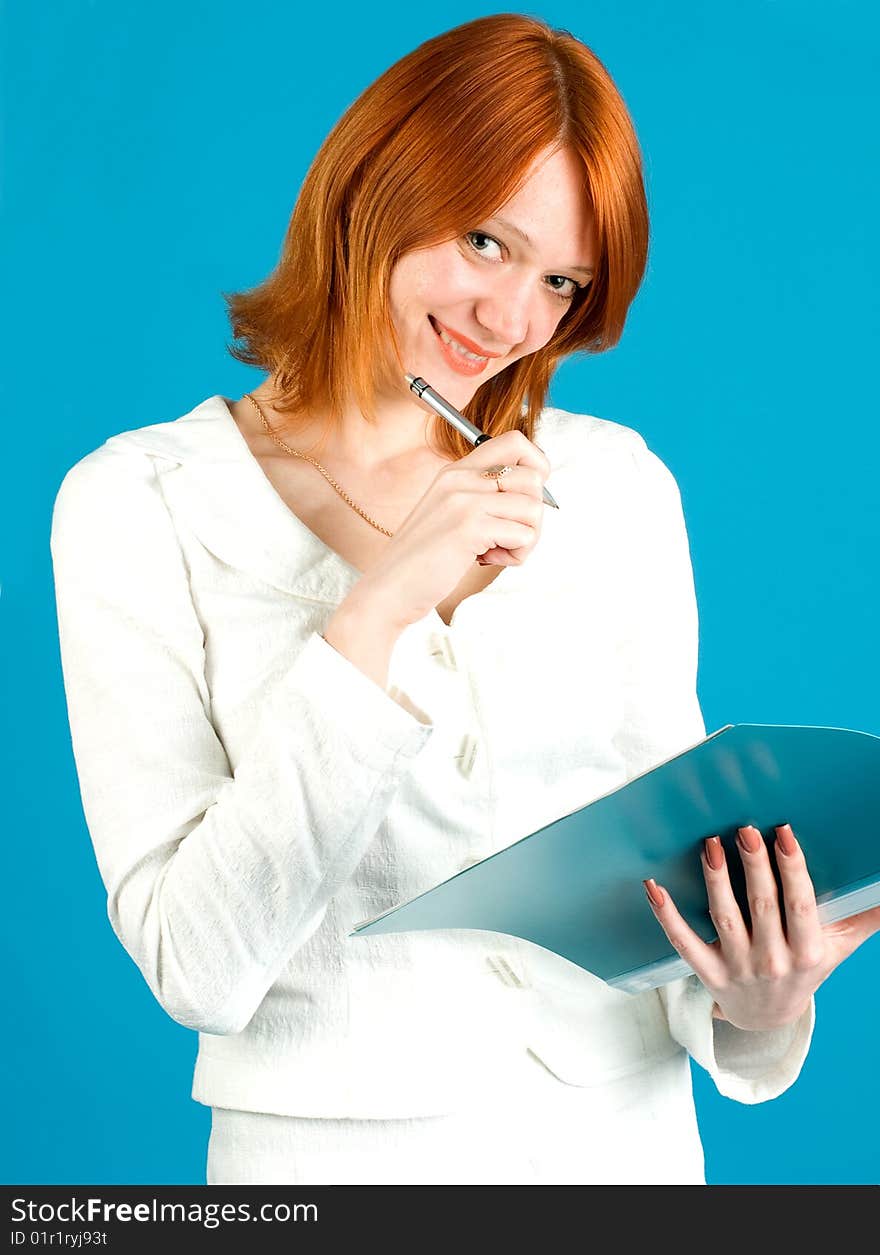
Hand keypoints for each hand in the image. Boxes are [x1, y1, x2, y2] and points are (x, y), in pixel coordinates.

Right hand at [352, 429, 550, 629]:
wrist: (389, 587)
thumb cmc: (423, 558)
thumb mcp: (450, 513)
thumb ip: (483, 496)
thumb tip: (536, 494)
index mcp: (456, 471)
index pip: (514, 442)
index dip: (536, 468)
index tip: (526, 498)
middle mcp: (460, 478)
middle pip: (533, 478)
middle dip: (533, 514)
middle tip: (509, 536)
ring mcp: (464, 500)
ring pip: (533, 508)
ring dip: (526, 539)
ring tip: (497, 551)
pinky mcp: (469, 526)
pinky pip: (523, 535)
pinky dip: (516, 555)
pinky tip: (487, 560)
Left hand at [644, 824, 879, 1030]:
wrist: (768, 1021)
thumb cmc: (806, 968)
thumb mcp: (839, 946)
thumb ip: (866, 916)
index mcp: (807, 953)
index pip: (800, 905)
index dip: (792, 868)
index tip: (784, 832)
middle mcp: (773, 962)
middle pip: (762, 906)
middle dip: (754, 865)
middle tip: (745, 829)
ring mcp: (737, 969)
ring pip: (724, 918)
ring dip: (715, 879)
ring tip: (709, 844)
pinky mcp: (707, 973)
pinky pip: (683, 941)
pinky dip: (666, 914)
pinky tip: (654, 886)